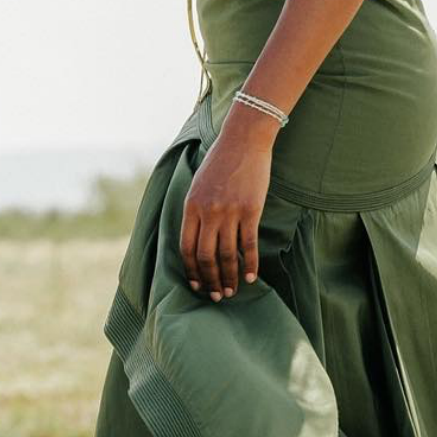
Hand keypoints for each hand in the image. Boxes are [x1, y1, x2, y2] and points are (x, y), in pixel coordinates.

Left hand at [180, 105, 278, 299]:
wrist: (244, 140)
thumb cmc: (221, 162)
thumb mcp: (198, 185)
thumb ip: (195, 211)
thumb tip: (196, 238)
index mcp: (190, 207)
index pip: (186, 248)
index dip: (191, 271)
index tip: (197, 285)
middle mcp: (208, 212)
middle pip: (206, 257)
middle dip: (210, 280)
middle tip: (215, 296)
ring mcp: (229, 212)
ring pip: (227, 255)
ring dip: (229, 277)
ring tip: (231, 291)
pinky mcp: (250, 210)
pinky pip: (248, 244)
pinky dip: (249, 264)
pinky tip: (251, 277)